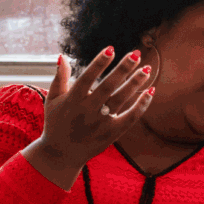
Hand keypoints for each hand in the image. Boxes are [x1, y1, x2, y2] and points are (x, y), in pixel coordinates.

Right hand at [24, 48, 153, 188]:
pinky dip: (141, 105)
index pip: (87, 77)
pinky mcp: (112, 133)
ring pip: (122, 99)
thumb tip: (63, 56)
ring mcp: (101, 123)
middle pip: (109, 86)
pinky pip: (130, 117)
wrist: (61, 154)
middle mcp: (87, 110)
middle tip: (137, 54)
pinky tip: (150, 91)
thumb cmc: (56, 123)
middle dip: (123, 69)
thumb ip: (60, 78)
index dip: (99, 63)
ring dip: (135, 83)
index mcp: (72, 100)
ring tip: (147, 68)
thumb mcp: (53, 100)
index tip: (111, 49)